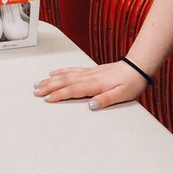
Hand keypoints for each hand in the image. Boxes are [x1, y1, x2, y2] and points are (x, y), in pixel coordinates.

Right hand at [33, 60, 148, 109]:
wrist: (137, 68)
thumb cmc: (131, 82)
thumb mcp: (122, 95)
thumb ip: (106, 99)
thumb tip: (91, 105)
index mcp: (95, 84)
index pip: (72, 90)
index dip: (59, 94)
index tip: (47, 98)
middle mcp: (89, 77)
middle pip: (64, 81)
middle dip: (48, 86)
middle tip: (35, 91)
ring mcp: (88, 72)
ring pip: (65, 75)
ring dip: (50, 79)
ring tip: (38, 83)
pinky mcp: (90, 70)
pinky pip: (71, 70)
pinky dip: (60, 72)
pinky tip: (54, 73)